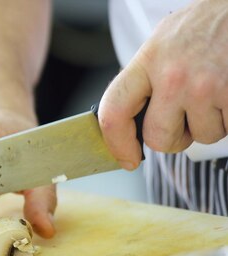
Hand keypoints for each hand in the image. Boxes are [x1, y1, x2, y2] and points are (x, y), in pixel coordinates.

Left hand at [99, 0, 227, 169]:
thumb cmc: (207, 23)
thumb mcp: (163, 42)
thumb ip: (145, 78)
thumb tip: (131, 117)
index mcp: (148, 60)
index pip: (114, 113)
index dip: (117, 144)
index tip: (125, 157)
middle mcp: (173, 76)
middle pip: (159, 139)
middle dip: (174, 138)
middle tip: (186, 120)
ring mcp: (205, 87)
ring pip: (202, 136)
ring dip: (211, 123)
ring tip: (216, 93)